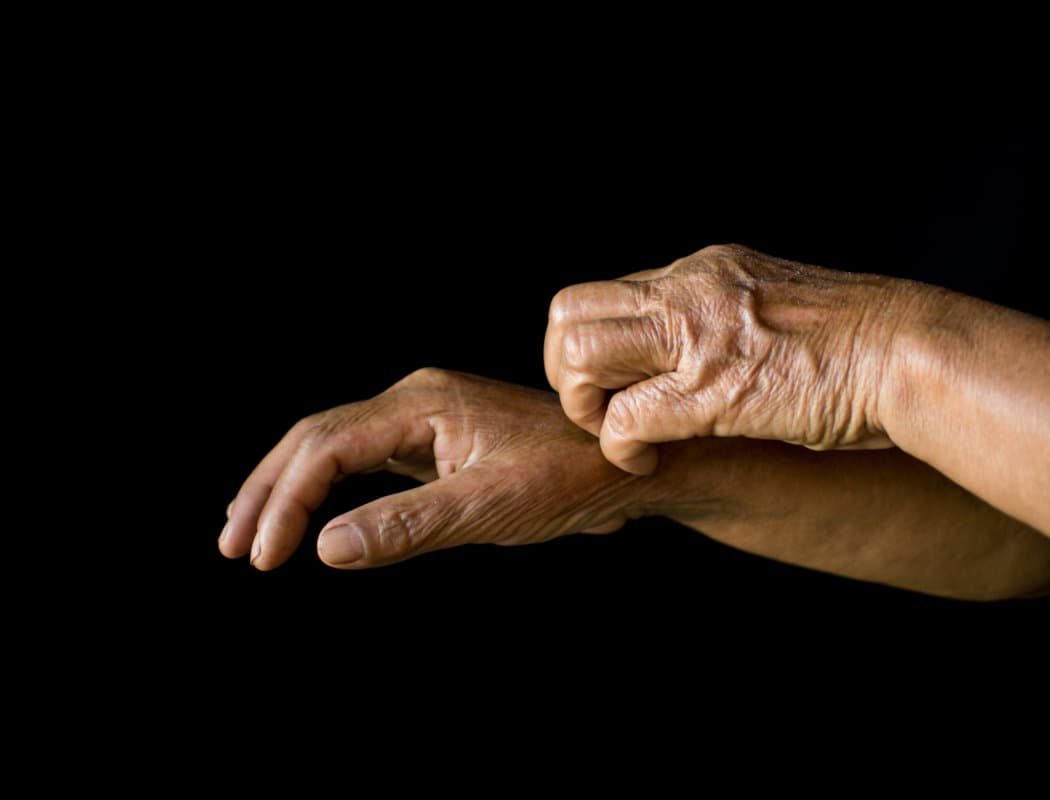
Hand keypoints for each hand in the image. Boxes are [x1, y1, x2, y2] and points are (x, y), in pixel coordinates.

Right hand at [218, 369, 646, 570]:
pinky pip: (363, 458)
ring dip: (289, 487)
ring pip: (334, 446)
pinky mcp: (436, 438)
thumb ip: (408, 526)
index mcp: (422, 404)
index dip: (286, 500)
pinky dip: (326, 487)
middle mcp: (415, 400)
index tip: (263, 556)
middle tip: (234, 548)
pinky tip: (310, 514)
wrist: (624, 464)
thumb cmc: (570, 479)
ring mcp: (424, 416)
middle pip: (315, 438)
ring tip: (251, 531)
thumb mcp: (490, 508)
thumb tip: (325, 547)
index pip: (326, 447)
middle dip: (270, 491)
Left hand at [544, 244, 923, 473]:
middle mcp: (690, 290)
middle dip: (566, 369)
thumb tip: (704, 351)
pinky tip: (647, 461)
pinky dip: (620, 448)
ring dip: (584, 403)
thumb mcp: (780, 308)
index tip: (618, 383)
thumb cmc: (862, 344)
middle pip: (569, 310)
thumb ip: (729, 319)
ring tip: (617, 433)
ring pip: (581, 354)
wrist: (914, 354)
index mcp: (705, 269)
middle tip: (598, 409)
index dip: (595, 344)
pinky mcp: (713, 391)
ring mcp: (698, 338)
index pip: (608, 292)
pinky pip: (624, 419)